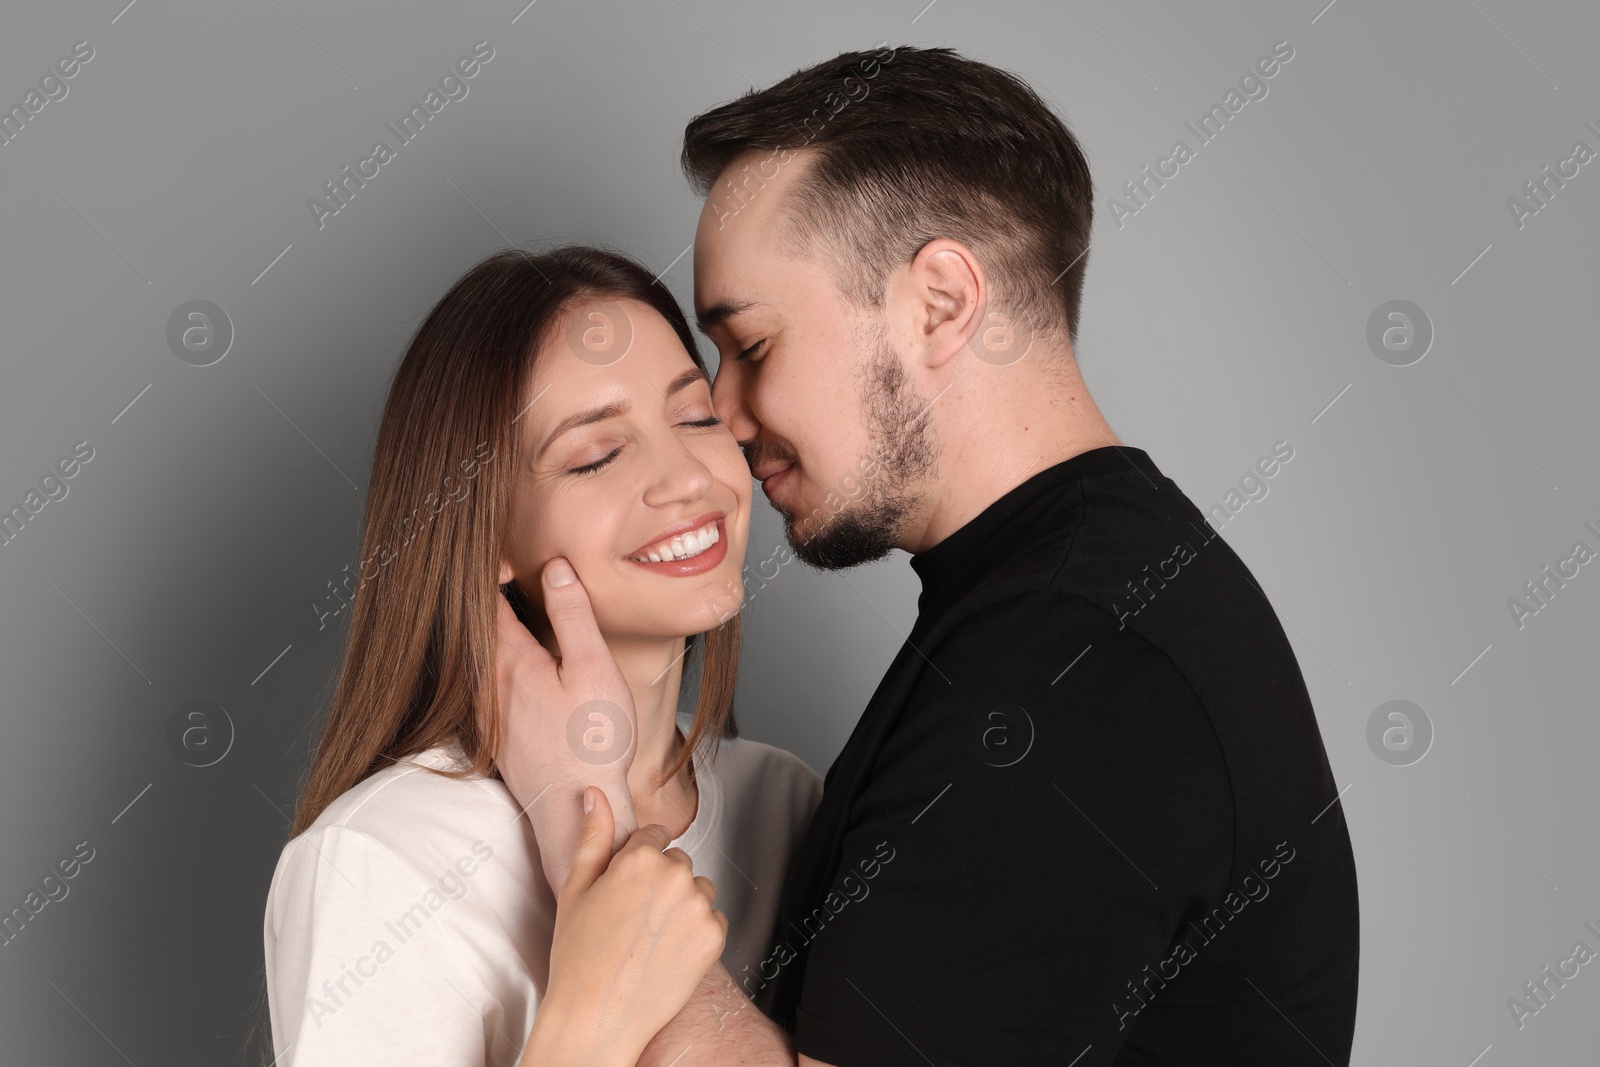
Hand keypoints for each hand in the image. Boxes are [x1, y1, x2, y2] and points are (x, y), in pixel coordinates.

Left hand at [480, 557, 637, 895]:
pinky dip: (495, 663)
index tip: (501, 546)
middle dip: (487, 596)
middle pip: (477, 627)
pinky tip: (517, 662)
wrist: (576, 810)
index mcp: (509, 661)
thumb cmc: (592, 744)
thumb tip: (555, 567)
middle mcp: (487, 685)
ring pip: (480, 658)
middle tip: (500, 565)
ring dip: (490, 631)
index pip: (486, 600)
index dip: (492, 569)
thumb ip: (572, 615)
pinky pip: (488, 685)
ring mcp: (488, 713)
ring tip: (506, 604)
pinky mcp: (496, 735)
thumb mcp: (593, 667)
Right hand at [525, 788, 727, 1066]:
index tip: (627, 887)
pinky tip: (668, 950)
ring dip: (683, 904)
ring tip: (651, 936)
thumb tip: (594, 796)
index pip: (654, 836)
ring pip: (698, 889)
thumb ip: (593, 836)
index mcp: (639, 858)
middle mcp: (675, 876)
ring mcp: (698, 907)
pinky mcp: (715, 936)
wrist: (598, 1016)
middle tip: (634, 918)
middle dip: (661, 881)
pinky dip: (696, 931)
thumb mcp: (575, 889)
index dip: (638, 862)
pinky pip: (713, 919)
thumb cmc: (579, 956)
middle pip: (678, 862)